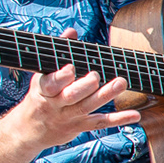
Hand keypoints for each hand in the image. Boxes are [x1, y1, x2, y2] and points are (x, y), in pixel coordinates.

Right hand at [10, 29, 139, 149]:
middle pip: (71, 96)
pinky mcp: (80, 126)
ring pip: (87, 107)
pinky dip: (118, 119)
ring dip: (105, 95)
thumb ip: (58, 52)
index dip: (61, 77)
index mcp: (44, 89)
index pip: (50, 84)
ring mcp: (68, 117)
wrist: (29, 131)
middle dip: (85, 86)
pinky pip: (100, 123)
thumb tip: (71, 31)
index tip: (71, 68)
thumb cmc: (39, 96)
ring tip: (121, 83)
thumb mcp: (41, 75)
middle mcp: (56, 105)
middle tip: (96, 76)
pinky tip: (135, 116)